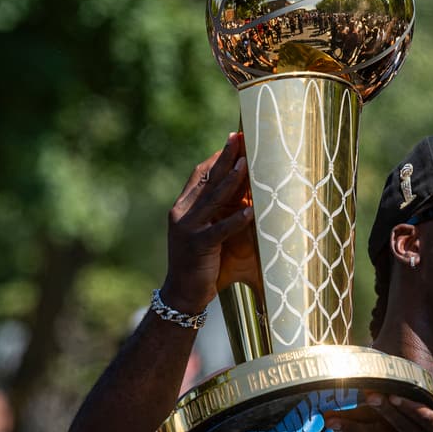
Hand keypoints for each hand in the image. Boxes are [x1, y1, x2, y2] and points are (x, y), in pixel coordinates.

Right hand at [160, 133, 257, 313]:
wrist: (181, 293)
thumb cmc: (200, 262)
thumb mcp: (209, 232)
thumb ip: (220, 212)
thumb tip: (246, 192)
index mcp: (184, 207)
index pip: (201, 174)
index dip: (218, 157)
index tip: (235, 140)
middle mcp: (182, 212)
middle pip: (208, 179)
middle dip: (226, 157)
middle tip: (241, 138)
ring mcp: (188, 228)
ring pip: (213, 199)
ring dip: (232, 180)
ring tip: (247, 164)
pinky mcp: (197, 246)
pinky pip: (219, 229)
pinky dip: (236, 219)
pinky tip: (251, 210)